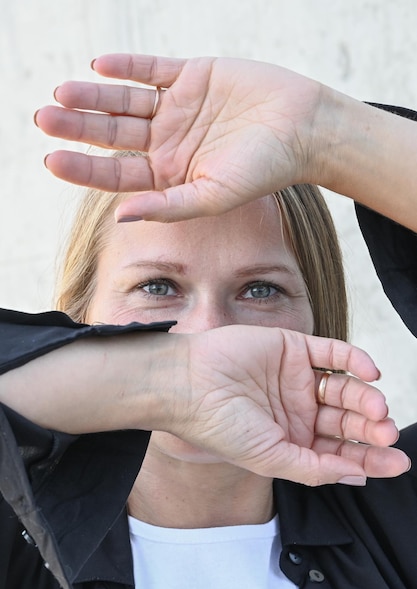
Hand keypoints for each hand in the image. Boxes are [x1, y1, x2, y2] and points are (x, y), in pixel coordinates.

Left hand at [35, 54, 323, 221]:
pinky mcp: (191, 75)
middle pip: (113, 134)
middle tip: (44, 118)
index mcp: (169, 175)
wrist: (304, 129)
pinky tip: (100, 67)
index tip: (51, 159)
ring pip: (125, 100)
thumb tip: (120, 217)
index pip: (117, 174)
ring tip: (63, 92)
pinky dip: (128, 66)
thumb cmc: (264, 170)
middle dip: (79, 127)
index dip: (83, 167)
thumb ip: (168, 206)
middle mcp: (167, 141)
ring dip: (94, 96)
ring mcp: (177, 107)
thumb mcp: (213, 196)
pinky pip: (151, 68)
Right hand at [171, 325, 408, 485]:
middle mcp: (298, 411)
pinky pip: (333, 353)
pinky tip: (368, 372)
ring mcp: (297, 379)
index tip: (395, 462)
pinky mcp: (293, 349)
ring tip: (376, 408)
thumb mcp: (270, 457)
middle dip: (370, 430)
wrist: (189, 384)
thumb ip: (313, 468)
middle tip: (386, 433)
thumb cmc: (220, 426)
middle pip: (346, 421)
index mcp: (292, 440)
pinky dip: (354, 360)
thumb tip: (357, 475)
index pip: (339, 451)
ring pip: (344, 389)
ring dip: (365, 398)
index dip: (369, 458)